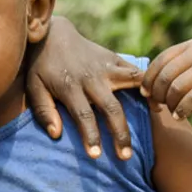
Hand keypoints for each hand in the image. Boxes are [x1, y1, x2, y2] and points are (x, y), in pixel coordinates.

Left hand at [27, 18, 142, 159]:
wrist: (53, 34)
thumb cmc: (41, 66)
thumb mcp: (33, 87)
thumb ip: (44, 111)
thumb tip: (56, 135)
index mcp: (70, 86)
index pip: (83, 115)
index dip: (91, 136)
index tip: (96, 155)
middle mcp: (91, 77)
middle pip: (111, 108)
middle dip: (120, 134)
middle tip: (126, 157)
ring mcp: (106, 66)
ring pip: (131, 85)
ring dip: (145, 102)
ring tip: (156, 120)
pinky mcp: (115, 59)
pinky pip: (136, 71)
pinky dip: (149, 84)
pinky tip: (157, 101)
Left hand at [142, 39, 191, 119]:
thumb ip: (176, 68)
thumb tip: (143, 85)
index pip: (160, 61)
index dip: (149, 79)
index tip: (147, 95)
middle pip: (165, 76)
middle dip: (158, 94)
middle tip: (159, 106)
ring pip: (176, 88)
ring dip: (170, 104)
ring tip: (173, 111)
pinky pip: (191, 99)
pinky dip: (182, 110)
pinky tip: (180, 116)